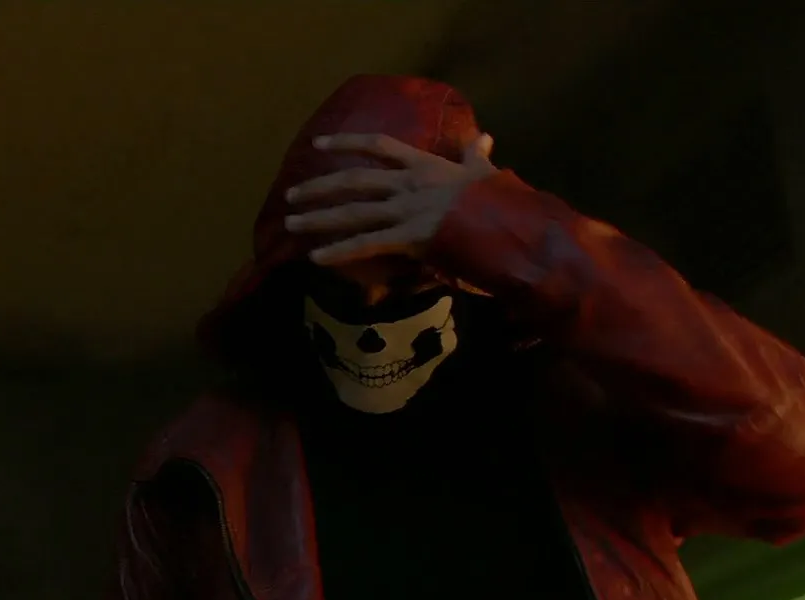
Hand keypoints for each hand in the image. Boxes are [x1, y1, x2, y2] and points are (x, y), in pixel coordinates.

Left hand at [282, 133, 497, 266]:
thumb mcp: (486, 175)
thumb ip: (476, 156)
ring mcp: (407, 210)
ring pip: (353, 212)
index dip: (347, 141)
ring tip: (290, 225)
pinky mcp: (410, 237)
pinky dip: (339, 251)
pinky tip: (315, 257)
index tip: (319, 143)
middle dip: (319, 187)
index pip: (380, 146)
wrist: (514, 228)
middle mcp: (410, 184)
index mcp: (426, 166)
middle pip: (354, 180)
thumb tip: (483, 136)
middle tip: (290, 195)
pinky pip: (367, 244)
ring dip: (318, 219)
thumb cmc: (501, 204)